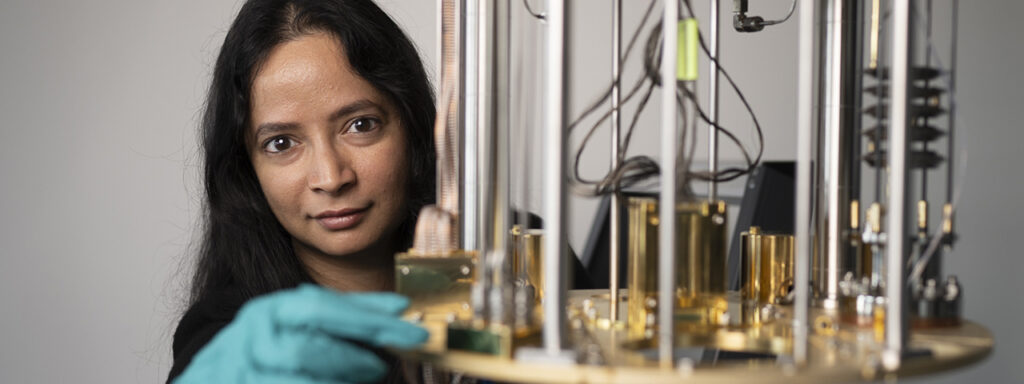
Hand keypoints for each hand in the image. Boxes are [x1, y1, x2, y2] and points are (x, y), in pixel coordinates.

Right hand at [174, 284, 427, 383]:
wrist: (219, 376)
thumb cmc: (270, 349)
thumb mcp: (302, 322)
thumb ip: (347, 314)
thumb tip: (399, 309)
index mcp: (269, 311)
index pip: (322, 308)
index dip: (367, 318)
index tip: (409, 328)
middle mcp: (252, 339)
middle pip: (307, 349)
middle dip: (352, 359)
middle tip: (381, 365)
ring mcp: (243, 372)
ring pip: (300, 378)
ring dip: (338, 380)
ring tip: (364, 378)